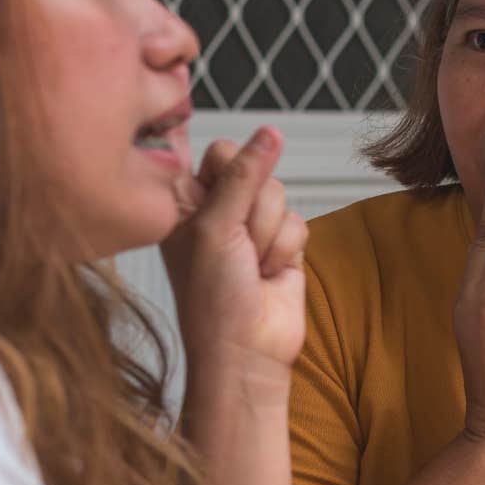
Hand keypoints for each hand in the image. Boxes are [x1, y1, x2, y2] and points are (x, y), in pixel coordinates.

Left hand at [160, 127, 308, 378]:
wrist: (245, 351)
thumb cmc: (212, 299)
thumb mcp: (216, 228)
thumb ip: (243, 175)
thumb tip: (270, 132)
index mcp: (185, 201)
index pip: (219, 153)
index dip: (230, 174)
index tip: (220, 208)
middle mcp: (218, 210)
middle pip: (257, 171)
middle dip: (254, 210)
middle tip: (237, 245)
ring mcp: (251, 227)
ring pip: (281, 196)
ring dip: (269, 234)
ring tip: (252, 266)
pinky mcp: (281, 244)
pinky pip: (299, 221)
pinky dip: (286, 250)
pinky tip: (269, 275)